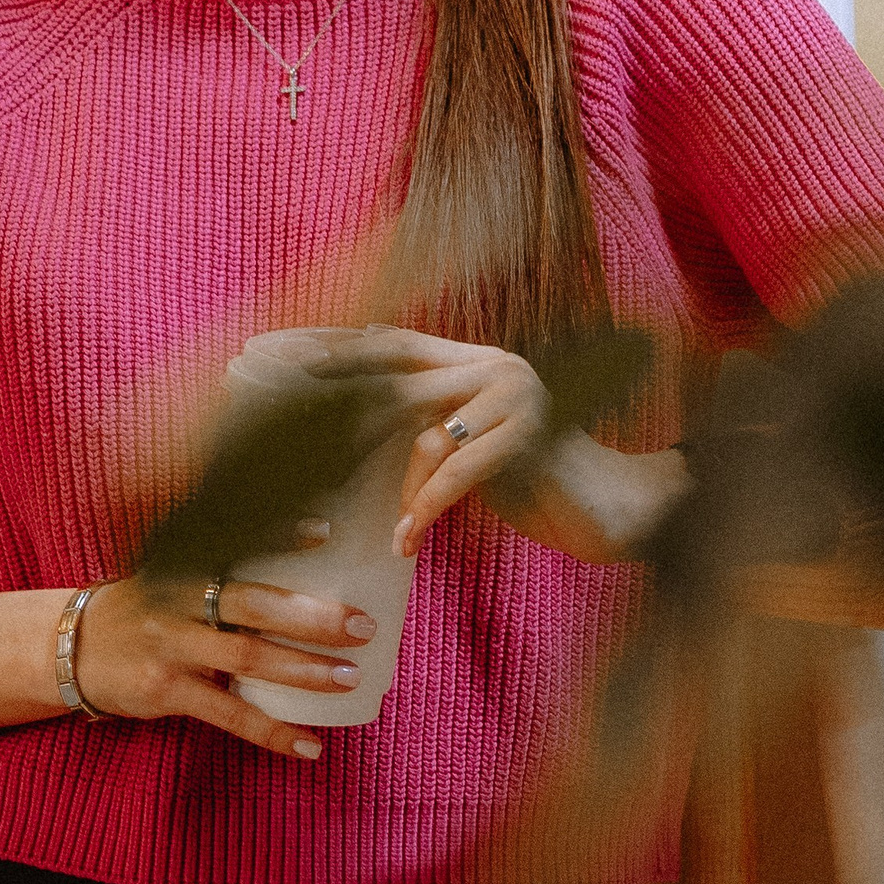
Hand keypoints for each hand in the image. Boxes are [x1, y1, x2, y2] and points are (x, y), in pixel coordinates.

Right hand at [71, 565, 375, 758]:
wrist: (67, 649)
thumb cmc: (140, 608)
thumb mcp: (170, 575)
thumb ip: (219, 572)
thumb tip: (299, 577)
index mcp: (187, 563)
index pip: (239, 543)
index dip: (281, 535)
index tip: (327, 532)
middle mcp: (180, 598)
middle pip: (255, 603)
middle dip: (314, 615)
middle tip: (363, 626)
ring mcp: (172, 644)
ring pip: (248, 656)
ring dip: (304, 670)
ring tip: (350, 678)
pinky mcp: (165, 690)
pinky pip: (228, 713)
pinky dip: (271, 731)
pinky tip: (308, 745)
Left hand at [305, 327, 687, 566]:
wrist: (611, 512)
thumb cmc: (534, 486)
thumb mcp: (471, 449)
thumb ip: (427, 422)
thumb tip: (355, 410)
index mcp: (475, 361)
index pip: (390, 343)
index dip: (331, 348)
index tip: (272, 355)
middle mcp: (494, 365)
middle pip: (394, 371)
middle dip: (331, 393)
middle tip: (277, 413)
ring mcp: (516, 395)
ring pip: (424, 431)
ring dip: (399, 489)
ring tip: (390, 528)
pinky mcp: (532, 434)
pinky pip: (457, 469)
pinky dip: (426, 507)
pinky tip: (407, 541)